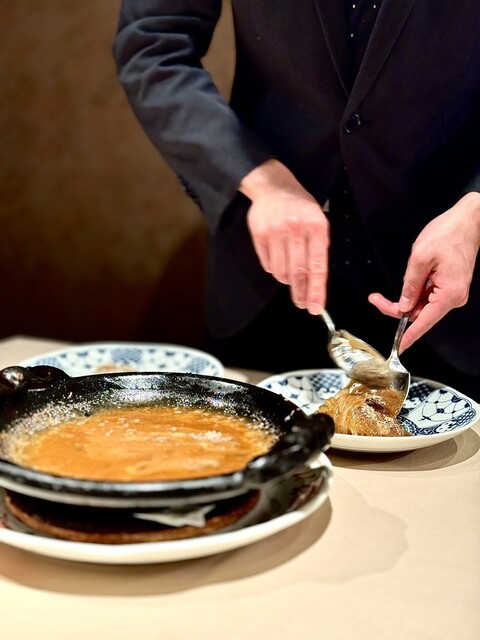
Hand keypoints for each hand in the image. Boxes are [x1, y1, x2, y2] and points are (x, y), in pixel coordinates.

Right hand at [240, 159, 329, 313]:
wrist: (273, 186)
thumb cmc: (301, 208)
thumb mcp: (317, 221)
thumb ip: (318, 249)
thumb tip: (315, 284)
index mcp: (317, 226)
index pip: (317, 266)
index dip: (317, 290)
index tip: (315, 307)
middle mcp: (296, 229)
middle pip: (298, 272)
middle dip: (301, 293)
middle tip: (302, 305)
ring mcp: (275, 231)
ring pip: (281, 271)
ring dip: (286, 279)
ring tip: (290, 276)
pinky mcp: (259, 234)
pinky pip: (267, 264)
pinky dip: (274, 269)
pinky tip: (278, 262)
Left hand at [369, 192, 479, 351]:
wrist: (468, 220)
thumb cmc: (449, 233)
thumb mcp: (420, 258)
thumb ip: (409, 285)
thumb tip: (404, 306)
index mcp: (449, 293)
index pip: (425, 321)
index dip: (409, 334)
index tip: (399, 346)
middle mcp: (453, 296)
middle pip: (419, 313)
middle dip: (397, 308)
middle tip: (376, 299)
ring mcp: (451, 291)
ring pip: (421, 304)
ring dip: (405, 298)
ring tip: (388, 288)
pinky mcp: (448, 285)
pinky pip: (427, 295)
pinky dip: (414, 291)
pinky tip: (409, 278)